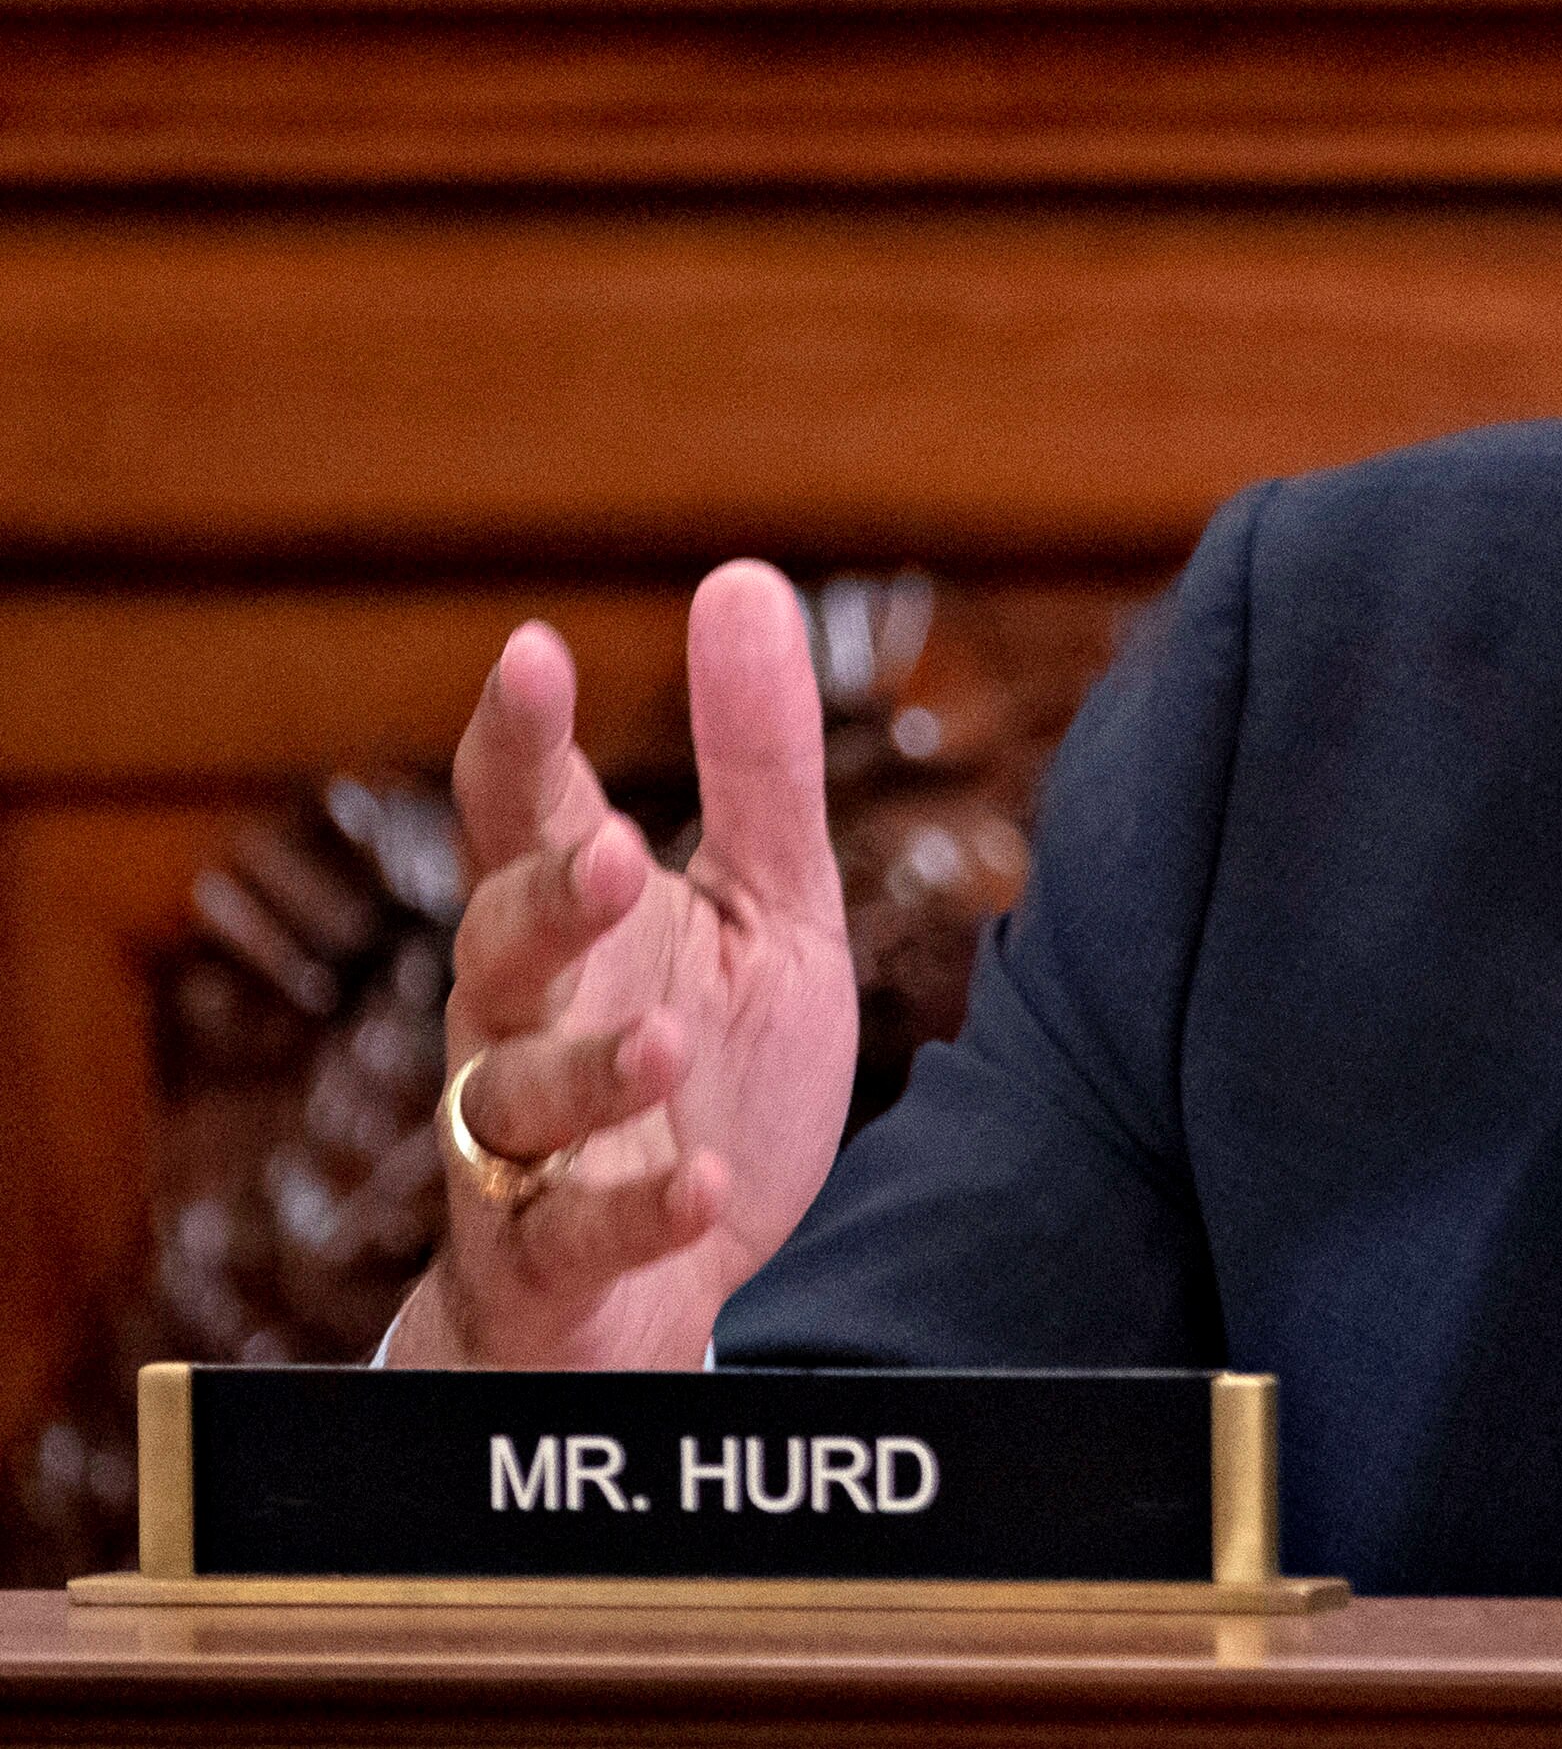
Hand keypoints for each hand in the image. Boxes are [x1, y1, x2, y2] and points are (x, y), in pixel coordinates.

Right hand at [384, 561, 858, 1368]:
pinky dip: (636, 1211)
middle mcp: (523, 1023)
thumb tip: (738, 577)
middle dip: (542, 902)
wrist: (674, 1285)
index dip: (516, 738)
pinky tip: (702, 1185)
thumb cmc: (705, 1070)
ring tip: (665, 1042)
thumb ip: (756, 764)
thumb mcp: (764, 908)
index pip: (519, 815)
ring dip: (588, 1070)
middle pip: (497, 948)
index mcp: (573, 925)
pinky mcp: (553, 1261)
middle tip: (607, 848)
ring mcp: (522, 1150)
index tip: (532, 654)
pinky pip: (573, 1237)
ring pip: (512, 1100)